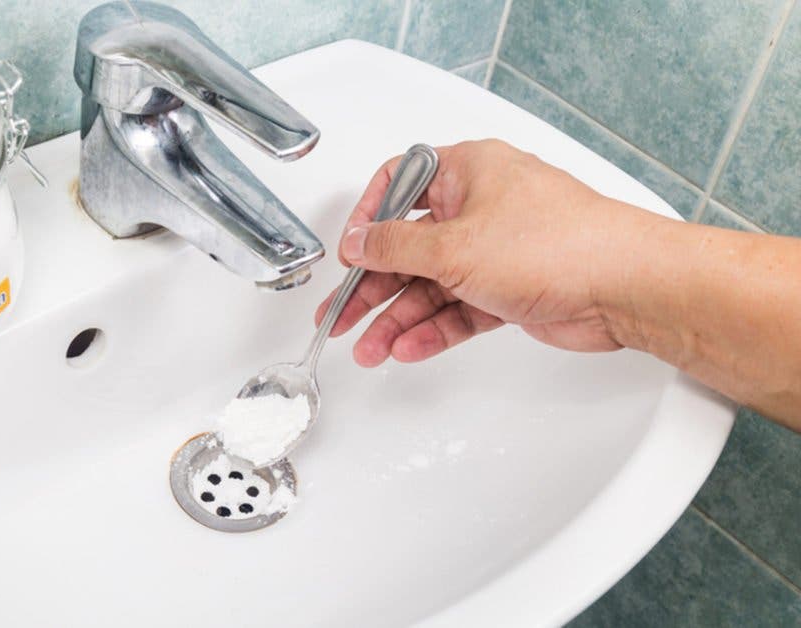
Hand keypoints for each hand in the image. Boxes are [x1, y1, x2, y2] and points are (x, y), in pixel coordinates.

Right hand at [315, 139, 663, 366]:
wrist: (625, 285)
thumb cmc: (559, 243)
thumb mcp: (453, 245)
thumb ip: (394, 247)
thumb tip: (358, 241)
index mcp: (467, 170)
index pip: (398, 184)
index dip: (367, 220)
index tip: (349, 254)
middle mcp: (480, 205)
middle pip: (408, 246)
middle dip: (373, 287)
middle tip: (342, 315)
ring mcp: (496, 249)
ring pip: (431, 285)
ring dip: (398, 318)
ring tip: (370, 348)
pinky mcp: (510, 288)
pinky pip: (459, 309)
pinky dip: (433, 329)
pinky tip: (408, 348)